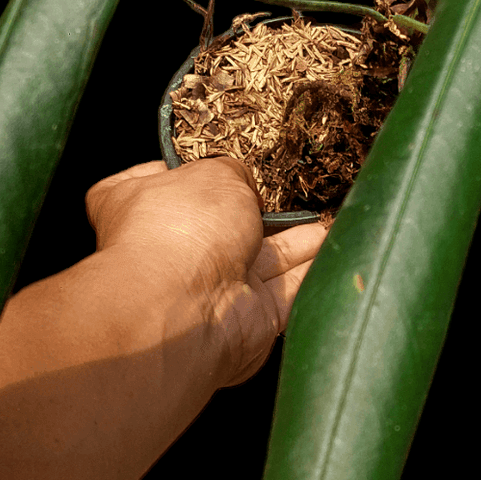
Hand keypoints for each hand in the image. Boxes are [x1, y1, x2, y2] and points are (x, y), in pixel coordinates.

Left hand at [84, 157, 327, 387]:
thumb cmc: (182, 231)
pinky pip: (288, 289)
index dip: (195, 170)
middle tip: (296, 195)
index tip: (225, 161)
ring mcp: (211, 287)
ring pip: (266, 258)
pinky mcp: (248, 318)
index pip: (165, 180)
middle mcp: (174, 248)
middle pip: (226, 223)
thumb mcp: (214, 175)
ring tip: (333, 221)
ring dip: (301, 241)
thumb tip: (245, 187)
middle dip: (263, 212)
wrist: (186, 309)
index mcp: (143, 204)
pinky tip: (338, 252)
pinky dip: (313, 272)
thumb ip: (234, 173)